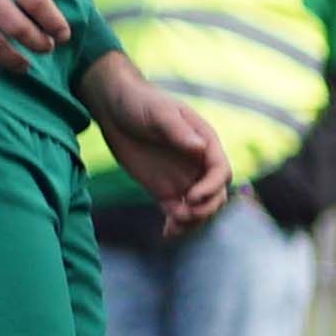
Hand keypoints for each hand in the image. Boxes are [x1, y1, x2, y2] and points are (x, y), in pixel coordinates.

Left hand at [81, 54, 231, 233]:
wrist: (114, 108)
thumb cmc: (140, 103)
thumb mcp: (159, 112)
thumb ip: (178, 130)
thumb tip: (199, 148)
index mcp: (205, 144)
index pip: (221, 172)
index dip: (212, 187)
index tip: (192, 197)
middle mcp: (198, 164)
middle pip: (216, 194)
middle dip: (205, 208)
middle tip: (184, 214)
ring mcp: (183, 179)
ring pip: (199, 208)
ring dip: (192, 221)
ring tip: (174, 226)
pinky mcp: (164, 190)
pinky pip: (177, 212)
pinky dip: (176, 224)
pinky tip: (167, 232)